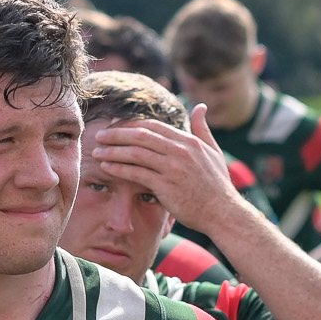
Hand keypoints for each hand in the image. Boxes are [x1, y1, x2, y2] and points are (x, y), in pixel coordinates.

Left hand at [90, 113, 244, 234]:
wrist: (223, 213)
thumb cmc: (217, 185)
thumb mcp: (213, 152)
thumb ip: (203, 129)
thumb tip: (200, 106)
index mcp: (189, 141)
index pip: (153, 126)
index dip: (131, 125)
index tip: (115, 128)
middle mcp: (181, 150)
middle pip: (140, 136)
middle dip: (116, 134)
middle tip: (99, 136)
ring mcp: (173, 168)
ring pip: (135, 153)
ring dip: (113, 151)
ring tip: (97, 152)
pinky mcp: (166, 186)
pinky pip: (136, 173)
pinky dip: (119, 169)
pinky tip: (106, 168)